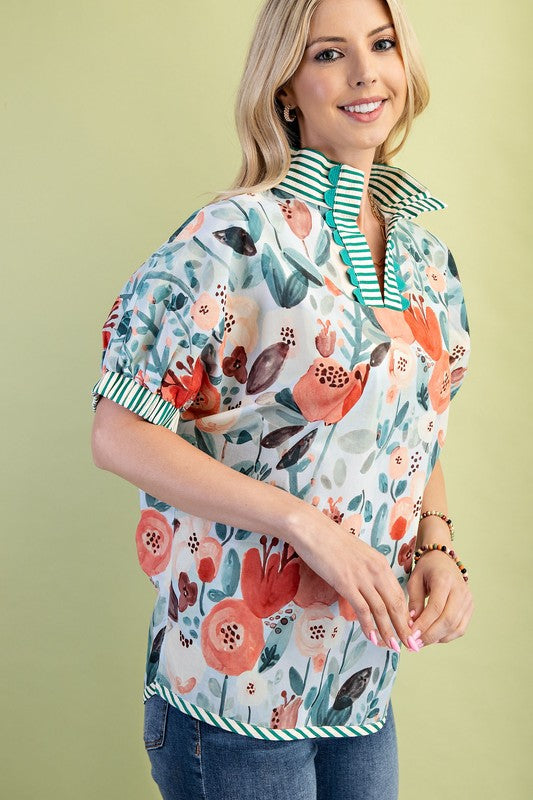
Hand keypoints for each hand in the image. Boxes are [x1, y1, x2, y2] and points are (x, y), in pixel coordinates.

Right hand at [288, 506, 413, 650]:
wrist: (312, 528)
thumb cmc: (329, 541)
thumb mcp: (356, 555)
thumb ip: (366, 571)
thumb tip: (368, 588)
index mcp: (380, 563)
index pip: (399, 593)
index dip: (405, 615)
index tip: (408, 630)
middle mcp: (376, 570)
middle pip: (396, 604)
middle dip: (403, 628)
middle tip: (410, 645)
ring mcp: (361, 577)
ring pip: (382, 610)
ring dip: (389, 632)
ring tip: (393, 648)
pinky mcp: (346, 582)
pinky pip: (362, 609)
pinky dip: (369, 626)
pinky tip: (372, 638)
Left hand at [407, 550, 473, 643]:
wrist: (444, 559)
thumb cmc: (426, 569)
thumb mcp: (414, 580)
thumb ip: (414, 601)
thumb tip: (412, 624)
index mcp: (444, 579)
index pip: (436, 607)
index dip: (423, 624)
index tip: (410, 635)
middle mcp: (460, 590)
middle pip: (448, 620)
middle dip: (430, 635)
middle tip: (414, 644)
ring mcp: (468, 600)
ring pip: (456, 627)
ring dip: (437, 638)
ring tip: (420, 643)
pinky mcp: (470, 607)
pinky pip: (460, 628)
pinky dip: (446, 636)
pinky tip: (433, 637)